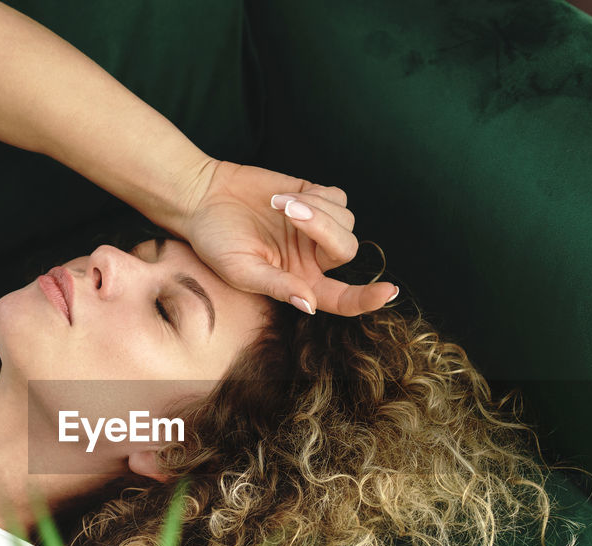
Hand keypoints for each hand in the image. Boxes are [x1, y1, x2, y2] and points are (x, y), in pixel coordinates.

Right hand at [177, 160, 396, 315]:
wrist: (202, 198)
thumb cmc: (215, 241)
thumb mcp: (241, 270)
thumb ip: (276, 286)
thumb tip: (309, 304)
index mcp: (300, 283)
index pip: (342, 299)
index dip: (366, 299)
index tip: (388, 292)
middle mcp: (314, 259)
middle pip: (347, 250)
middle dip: (324, 228)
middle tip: (289, 211)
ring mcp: (316, 228)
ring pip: (345, 220)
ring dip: (316, 208)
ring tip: (278, 203)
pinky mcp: (314, 196)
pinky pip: (337, 197)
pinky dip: (317, 195)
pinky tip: (285, 195)